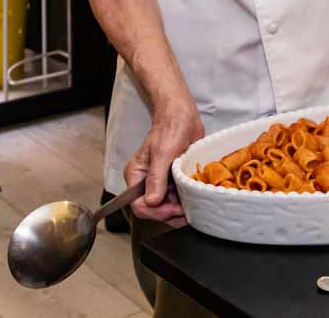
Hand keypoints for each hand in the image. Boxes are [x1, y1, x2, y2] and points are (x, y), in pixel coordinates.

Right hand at [125, 104, 204, 226]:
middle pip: (152, 209)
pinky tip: (193, 197)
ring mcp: (158, 181)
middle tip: (187, 210)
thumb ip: (156, 178)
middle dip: (169, 212)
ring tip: (192, 204)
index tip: (174, 209)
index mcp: (136, 175)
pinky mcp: (171, 180)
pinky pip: (175, 197)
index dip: (156, 212)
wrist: (183, 115)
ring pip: (165, 206)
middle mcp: (144, 181)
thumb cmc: (171, 128)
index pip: (139, 205)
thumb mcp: (163, 152)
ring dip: (178, 208)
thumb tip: (151, 201)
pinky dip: (184, 200)